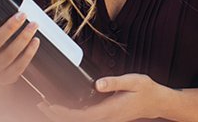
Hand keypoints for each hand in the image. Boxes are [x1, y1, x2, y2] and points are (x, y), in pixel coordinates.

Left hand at [38, 73, 167, 121]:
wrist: (157, 102)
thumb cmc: (146, 90)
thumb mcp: (134, 81)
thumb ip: (115, 81)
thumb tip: (97, 84)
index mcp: (110, 110)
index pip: (81, 116)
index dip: (64, 113)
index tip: (51, 106)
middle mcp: (105, 118)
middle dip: (57, 116)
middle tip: (40, 105)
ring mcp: (106, 119)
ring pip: (80, 121)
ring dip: (63, 116)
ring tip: (47, 106)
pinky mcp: (106, 116)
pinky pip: (85, 118)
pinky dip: (72, 114)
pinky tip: (65, 108)